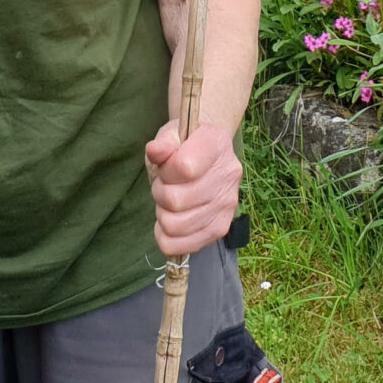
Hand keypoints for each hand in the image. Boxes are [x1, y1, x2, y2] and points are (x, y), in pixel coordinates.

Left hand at [145, 121, 240, 259]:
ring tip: (169, 201)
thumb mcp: (170, 136)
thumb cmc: (184, 145)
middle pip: (176, 200)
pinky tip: (170, 221)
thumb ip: (162, 144)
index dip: (165, 171)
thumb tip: (154, 150)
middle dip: (159, 193)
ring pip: (176, 225)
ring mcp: (227, 205)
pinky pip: (184, 246)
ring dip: (163, 214)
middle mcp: (228, 175)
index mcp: (216, 144)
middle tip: (163, 185)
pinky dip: (168, 237)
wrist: (207, 155)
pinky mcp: (221, 228)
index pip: (185, 168)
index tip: (165, 166)